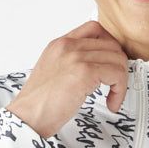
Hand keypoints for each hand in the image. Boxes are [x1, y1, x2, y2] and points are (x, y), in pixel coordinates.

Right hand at [4, 20, 129, 138]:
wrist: (27, 117)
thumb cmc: (38, 104)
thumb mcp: (52, 73)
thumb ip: (71, 64)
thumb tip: (96, 69)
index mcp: (59, 44)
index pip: (94, 29)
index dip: (109, 45)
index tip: (111, 63)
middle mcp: (68, 46)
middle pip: (110, 44)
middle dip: (119, 66)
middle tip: (115, 84)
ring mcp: (76, 57)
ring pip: (117, 58)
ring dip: (121, 80)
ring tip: (113, 96)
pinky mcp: (84, 72)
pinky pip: (117, 74)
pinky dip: (120, 90)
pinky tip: (112, 102)